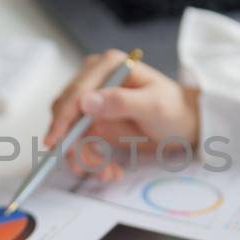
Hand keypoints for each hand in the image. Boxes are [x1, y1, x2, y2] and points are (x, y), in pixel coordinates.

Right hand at [43, 50, 200, 181]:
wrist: (185, 125)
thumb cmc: (174, 109)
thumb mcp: (152, 105)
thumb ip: (120, 102)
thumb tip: (85, 101)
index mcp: (107, 66)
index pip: (75, 93)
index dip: (62, 118)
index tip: (54, 141)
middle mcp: (95, 80)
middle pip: (66, 114)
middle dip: (74, 144)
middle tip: (86, 167)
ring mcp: (92, 102)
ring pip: (71, 133)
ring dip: (84, 157)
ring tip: (107, 173)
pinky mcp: (93, 121)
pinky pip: (81, 143)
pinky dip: (91, 160)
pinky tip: (109, 170)